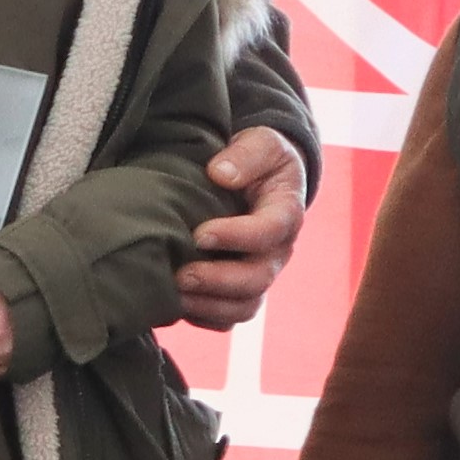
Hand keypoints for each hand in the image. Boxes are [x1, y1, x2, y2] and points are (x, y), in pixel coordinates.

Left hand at [177, 126, 310, 331]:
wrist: (257, 178)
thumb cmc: (258, 158)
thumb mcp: (260, 142)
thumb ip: (246, 153)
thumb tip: (220, 173)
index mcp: (285, 213)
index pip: (270, 232)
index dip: (237, 237)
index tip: (199, 233)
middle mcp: (277, 250)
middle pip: (258, 278)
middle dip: (217, 280)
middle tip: (181, 274)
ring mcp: (261, 273)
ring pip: (245, 305)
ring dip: (209, 305)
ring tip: (174, 295)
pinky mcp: (241, 289)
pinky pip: (230, 316)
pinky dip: (206, 317)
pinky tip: (177, 306)